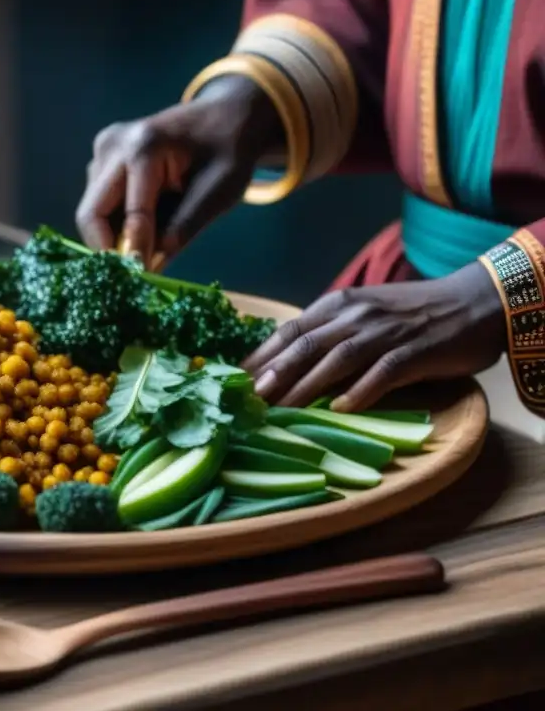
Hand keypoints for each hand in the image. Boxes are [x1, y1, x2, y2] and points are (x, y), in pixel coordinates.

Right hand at [76, 75, 279, 263]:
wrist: (225, 117)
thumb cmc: (229, 152)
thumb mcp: (219, 193)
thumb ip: (184, 228)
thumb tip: (151, 268)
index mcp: (144, 147)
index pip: (129, 214)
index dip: (133, 253)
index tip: (144, 280)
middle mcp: (113, 145)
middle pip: (91, 214)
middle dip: (110, 248)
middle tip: (136, 272)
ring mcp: (103, 149)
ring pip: (93, 212)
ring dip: (114, 235)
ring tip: (149, 243)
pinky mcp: (101, 159)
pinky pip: (99, 203)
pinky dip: (117, 222)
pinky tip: (146, 224)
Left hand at [241, 262, 507, 410]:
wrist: (475, 301)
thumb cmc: (412, 313)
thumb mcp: (363, 314)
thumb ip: (328, 333)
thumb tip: (285, 363)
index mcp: (339, 304)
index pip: (290, 330)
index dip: (261, 356)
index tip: (235, 380)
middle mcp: (357, 315)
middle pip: (306, 344)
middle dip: (273, 372)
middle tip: (248, 399)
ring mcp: (386, 332)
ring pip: (337, 359)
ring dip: (306, 385)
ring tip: (281, 409)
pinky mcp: (415, 351)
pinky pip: (383, 372)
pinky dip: (360, 390)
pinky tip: (340, 409)